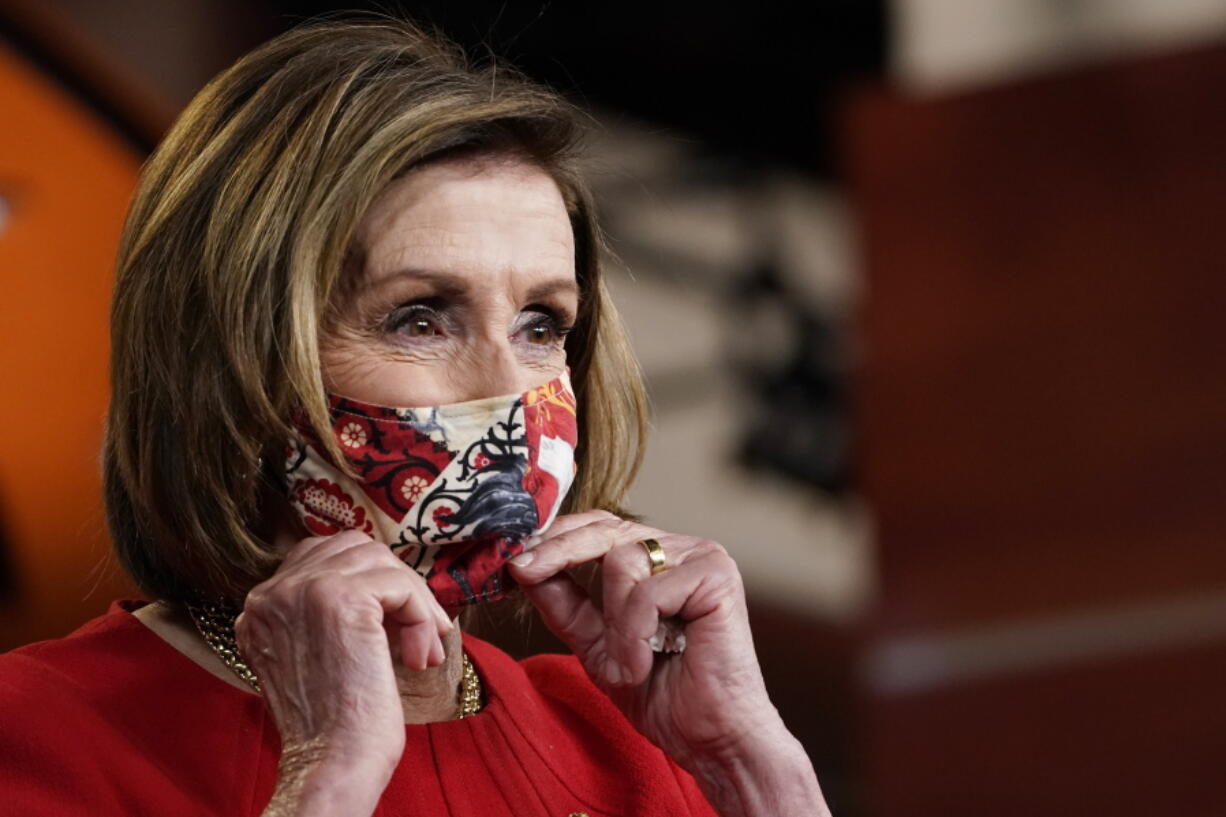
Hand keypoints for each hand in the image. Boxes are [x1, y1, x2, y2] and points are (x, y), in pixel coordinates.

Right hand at [236, 530, 453, 816]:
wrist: (331, 763)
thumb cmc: (333, 721)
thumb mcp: (314, 653)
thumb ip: (327, 613)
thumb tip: (385, 583)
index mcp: (261, 605)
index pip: (324, 556)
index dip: (370, 582)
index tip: (393, 623)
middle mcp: (273, 592)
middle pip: (355, 549)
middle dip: (396, 585)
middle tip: (419, 633)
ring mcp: (304, 591)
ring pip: (382, 563)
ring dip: (415, 603)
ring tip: (423, 648)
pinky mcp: (341, 600)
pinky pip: (401, 585)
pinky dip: (422, 615)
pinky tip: (421, 657)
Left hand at [508, 510, 780, 763]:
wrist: (710, 739)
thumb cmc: (664, 695)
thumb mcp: (595, 644)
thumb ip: (564, 602)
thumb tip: (522, 564)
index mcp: (659, 558)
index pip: (600, 526)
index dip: (556, 537)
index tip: (514, 558)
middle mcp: (683, 548)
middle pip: (605, 528)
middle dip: (558, 552)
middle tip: (522, 570)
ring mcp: (704, 556)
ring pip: (621, 559)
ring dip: (612, 624)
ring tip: (630, 664)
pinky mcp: (716, 575)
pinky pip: (646, 591)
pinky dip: (633, 635)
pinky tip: (647, 664)